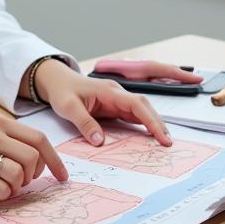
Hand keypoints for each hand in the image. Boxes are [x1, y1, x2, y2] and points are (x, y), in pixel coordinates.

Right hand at [0, 114, 68, 200]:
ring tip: (6, 187)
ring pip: (18, 174)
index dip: (54, 160)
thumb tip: (43, 159)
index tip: (62, 176)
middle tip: (23, 182)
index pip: (38, 139)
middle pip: (32, 157)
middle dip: (33, 175)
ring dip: (17, 187)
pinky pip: (1, 189)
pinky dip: (4, 195)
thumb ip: (11, 140)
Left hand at [35, 62, 172, 146]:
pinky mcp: (114, 106)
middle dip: (158, 123)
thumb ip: (84, 123)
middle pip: (144, 106)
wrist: (57, 81)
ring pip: (141, 110)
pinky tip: (149, 135)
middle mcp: (116, 93)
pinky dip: (143, 124)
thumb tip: (100, 142)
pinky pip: (132, 115)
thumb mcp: (68, 107)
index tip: (161, 135)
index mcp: (109, 91)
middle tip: (168, 142)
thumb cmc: (62, 91)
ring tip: (163, 141)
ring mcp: (116, 99)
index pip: (136, 104)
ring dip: (153, 124)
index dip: (151, 120)